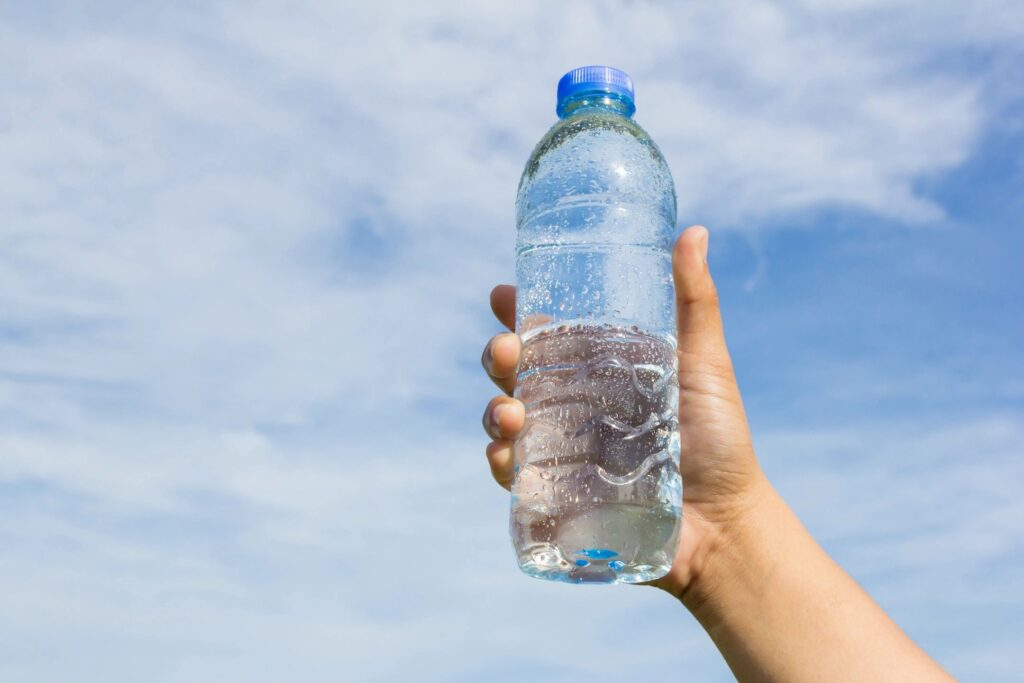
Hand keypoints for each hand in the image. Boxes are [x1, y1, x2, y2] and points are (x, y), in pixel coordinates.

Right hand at [480, 225, 767, 599]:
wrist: (726, 523)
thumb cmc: (721, 440)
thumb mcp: (706, 364)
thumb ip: (696, 302)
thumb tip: (695, 231)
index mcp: (601, 370)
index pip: (549, 335)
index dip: (519, 312)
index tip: (503, 293)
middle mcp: (574, 406)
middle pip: (518, 373)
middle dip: (498, 356)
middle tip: (504, 351)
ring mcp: (563, 450)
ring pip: (507, 420)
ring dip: (493, 410)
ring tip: (508, 412)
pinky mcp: (558, 494)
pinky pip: (515, 474)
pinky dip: (501, 462)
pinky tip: (505, 454)